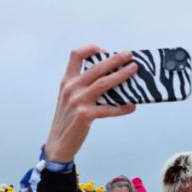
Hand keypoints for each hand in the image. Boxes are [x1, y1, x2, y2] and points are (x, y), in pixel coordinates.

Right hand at [43, 46, 138, 161]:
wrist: (58, 142)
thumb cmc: (68, 119)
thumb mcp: (70, 98)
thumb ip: (83, 86)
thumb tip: (110, 77)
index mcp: (67, 81)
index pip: (76, 55)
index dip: (91, 48)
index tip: (105, 51)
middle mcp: (71, 88)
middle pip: (96, 67)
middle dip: (115, 59)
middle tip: (129, 55)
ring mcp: (78, 101)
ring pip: (104, 83)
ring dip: (121, 75)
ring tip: (133, 71)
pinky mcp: (85, 116)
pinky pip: (108, 109)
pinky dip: (122, 107)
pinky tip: (131, 106)